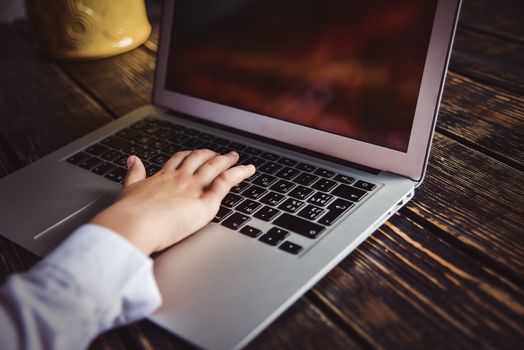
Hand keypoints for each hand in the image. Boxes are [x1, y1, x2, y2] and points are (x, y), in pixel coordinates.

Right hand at [90, 149, 254, 254]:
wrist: (133, 225)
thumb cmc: (128, 214)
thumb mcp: (129, 188)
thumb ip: (134, 173)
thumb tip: (132, 159)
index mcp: (163, 177)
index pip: (180, 160)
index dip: (191, 155)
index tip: (197, 153)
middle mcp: (180, 178)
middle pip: (200, 160)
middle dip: (212, 155)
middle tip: (222, 154)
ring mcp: (194, 188)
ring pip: (215, 167)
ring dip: (228, 161)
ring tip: (237, 158)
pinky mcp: (205, 202)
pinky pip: (226, 182)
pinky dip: (239, 174)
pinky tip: (248, 170)